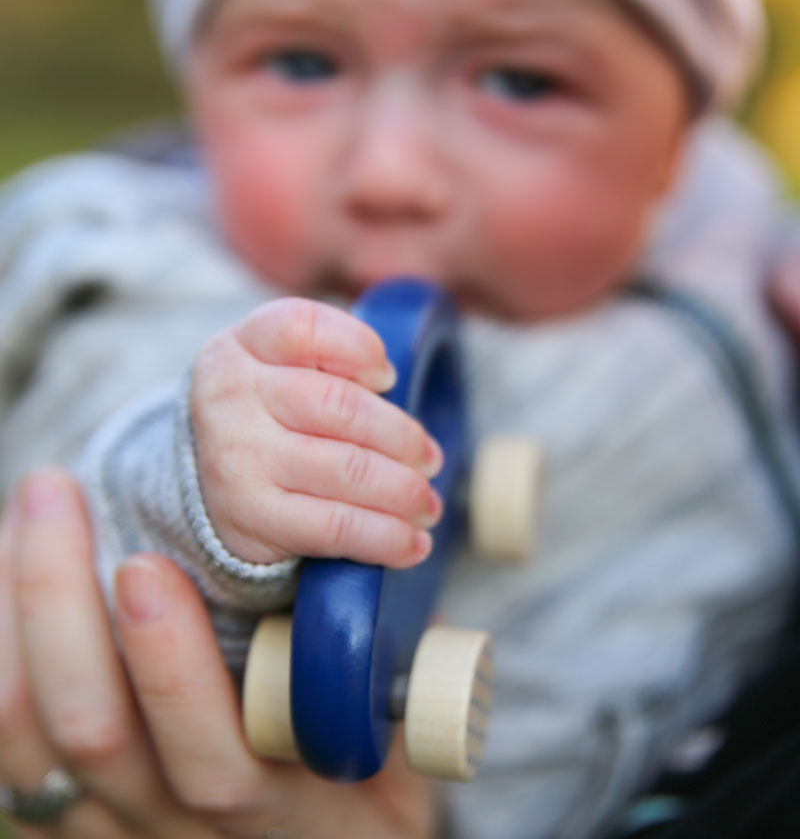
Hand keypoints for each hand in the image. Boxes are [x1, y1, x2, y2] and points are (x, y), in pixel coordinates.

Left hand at [0, 469, 436, 837]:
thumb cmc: (360, 793)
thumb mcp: (399, 753)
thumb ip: (387, 671)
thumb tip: (370, 564)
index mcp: (274, 812)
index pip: (209, 760)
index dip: (168, 666)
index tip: (146, 568)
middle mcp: (178, 827)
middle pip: (93, 732)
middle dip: (59, 602)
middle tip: (57, 494)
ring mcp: (110, 826)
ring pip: (30, 737)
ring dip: (16, 612)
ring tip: (32, 510)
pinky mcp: (64, 814)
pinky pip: (10, 741)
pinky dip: (0, 647)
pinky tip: (7, 572)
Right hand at [191, 297, 443, 568]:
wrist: (205, 488)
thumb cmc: (270, 418)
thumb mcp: (281, 372)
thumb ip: (331, 366)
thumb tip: (391, 392)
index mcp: (241, 347)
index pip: (303, 328)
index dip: (359, 347)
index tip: (389, 377)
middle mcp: (232, 396)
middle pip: (340, 405)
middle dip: (403, 436)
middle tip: (430, 459)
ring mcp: (237, 459)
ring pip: (348, 469)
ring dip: (405, 492)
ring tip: (427, 503)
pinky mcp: (251, 518)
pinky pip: (336, 527)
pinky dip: (386, 538)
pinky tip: (411, 543)